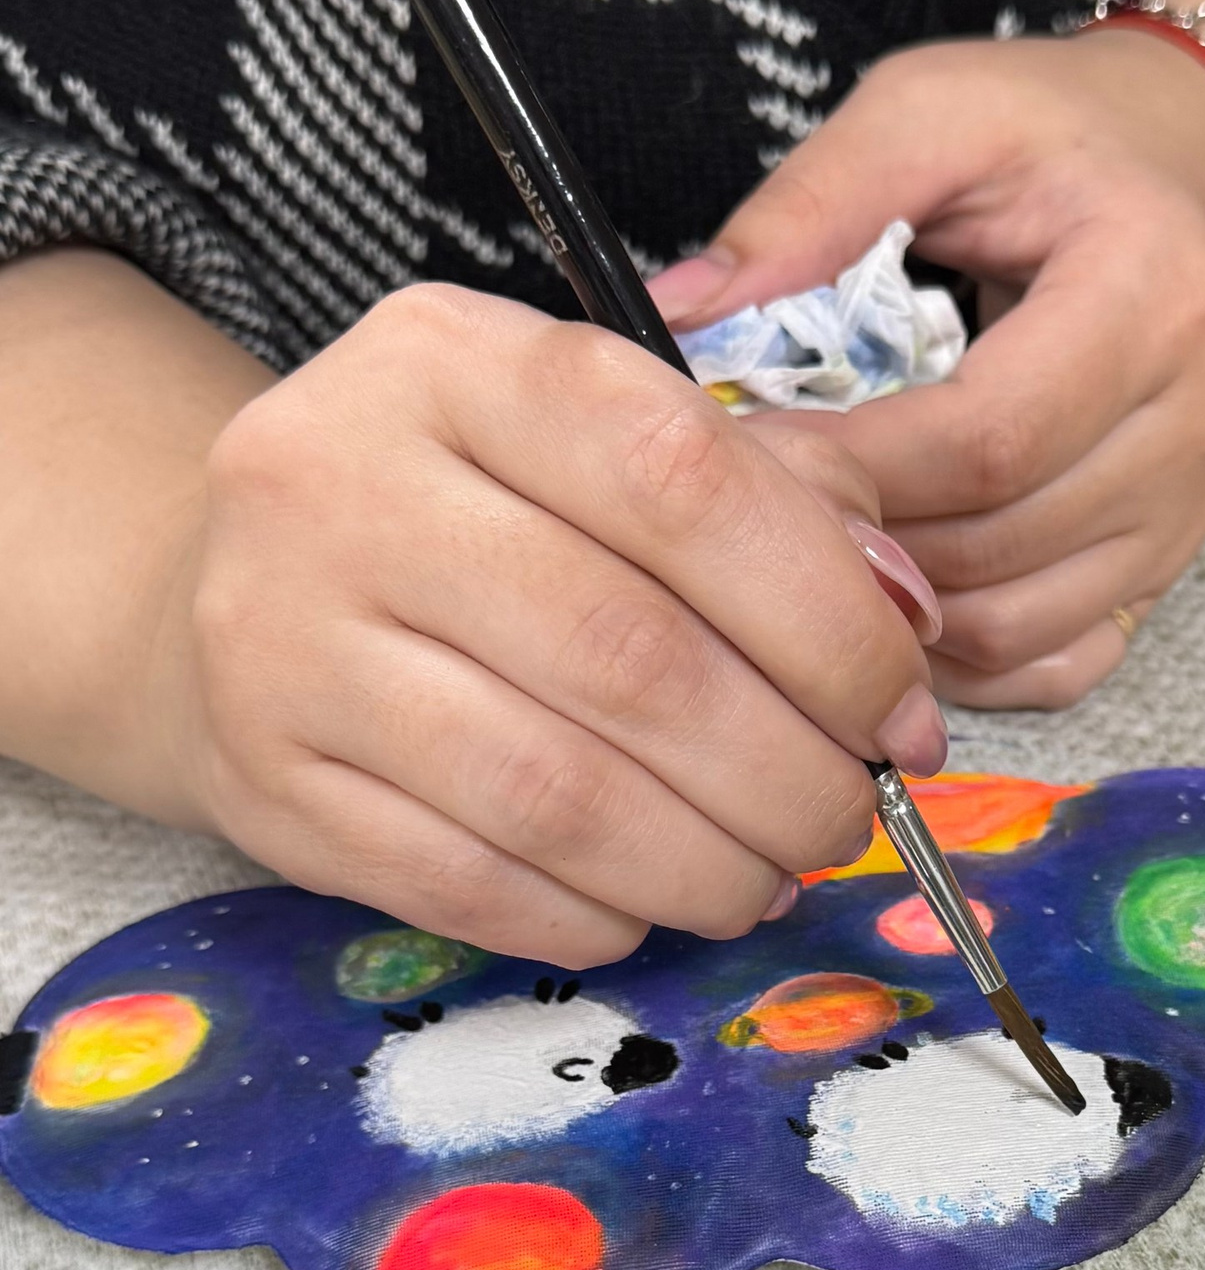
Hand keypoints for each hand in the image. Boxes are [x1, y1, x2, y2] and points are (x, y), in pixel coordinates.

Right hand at [153, 284, 945, 965]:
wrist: (235, 579)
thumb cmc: (472, 508)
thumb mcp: (601, 443)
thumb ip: (771, 502)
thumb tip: (904, 619)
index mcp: (447, 357)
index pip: (679, 478)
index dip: (826, 615)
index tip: (903, 707)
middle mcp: (336, 478)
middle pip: (627, 656)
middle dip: (785, 768)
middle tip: (850, 817)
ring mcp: (280, 634)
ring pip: (553, 793)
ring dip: (704, 863)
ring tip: (770, 874)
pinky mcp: (263, 777)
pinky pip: (469, 882)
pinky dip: (594, 912)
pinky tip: (653, 903)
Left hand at [655, 24, 1204, 706]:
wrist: (1184, 165)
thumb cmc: (1053, 135)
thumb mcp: (929, 115)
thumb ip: (808, 208)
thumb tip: (677, 316)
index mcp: (1152, 293)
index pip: (988, 438)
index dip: (851, 471)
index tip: (737, 462)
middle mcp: (1196, 415)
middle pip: (999, 544)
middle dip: (857, 546)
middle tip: (742, 520)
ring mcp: (1194, 505)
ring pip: (1022, 624)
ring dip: (895, 615)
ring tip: (801, 558)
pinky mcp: (1174, 560)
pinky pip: (1060, 661)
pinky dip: (963, 659)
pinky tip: (890, 606)